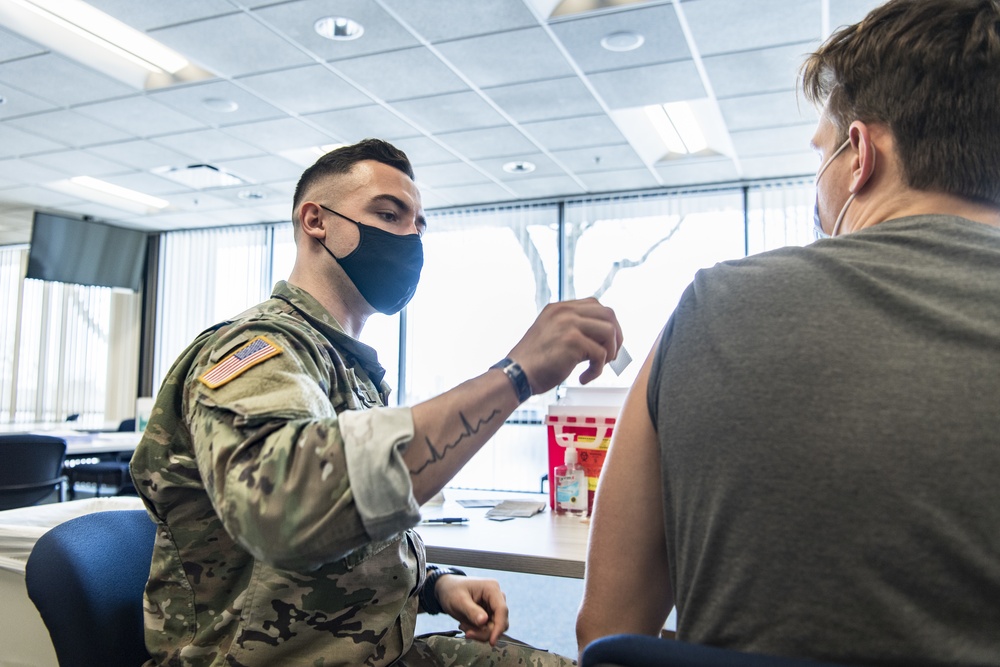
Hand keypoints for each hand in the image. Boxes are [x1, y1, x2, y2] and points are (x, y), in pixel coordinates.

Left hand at [434, 575, 509, 645]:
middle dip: (483, 632)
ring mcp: (493, 606)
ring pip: (494, 628)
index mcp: (491, 588)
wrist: (446, 590)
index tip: (491, 641)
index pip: (502, 610)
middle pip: (499, 622)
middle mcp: (496, 597)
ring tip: (463, 625)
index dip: (499, 627)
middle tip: (467, 633)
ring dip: (478, 632)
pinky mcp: (489, 614)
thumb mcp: (459, 601)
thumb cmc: (452, 590)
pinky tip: (465, 625)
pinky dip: (476, 631)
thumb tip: (484, 621)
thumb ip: (471, 611)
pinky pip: (488, 629)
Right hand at [507, 298, 622, 391]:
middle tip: (611, 357)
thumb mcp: (552, 335)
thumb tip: (604, 338)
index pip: (595, 305)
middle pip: (608, 314)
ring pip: (609, 332)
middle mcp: (565, 311)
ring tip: (596, 367)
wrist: (517, 375)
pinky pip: (601, 354)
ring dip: (610, 353)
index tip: (606, 343)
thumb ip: (573, 329)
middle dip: (616, 337)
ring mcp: (569, 324)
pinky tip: (583, 378)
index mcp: (559, 308)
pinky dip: (596, 370)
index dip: (607, 324)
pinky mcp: (573, 341)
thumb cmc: (534, 362)